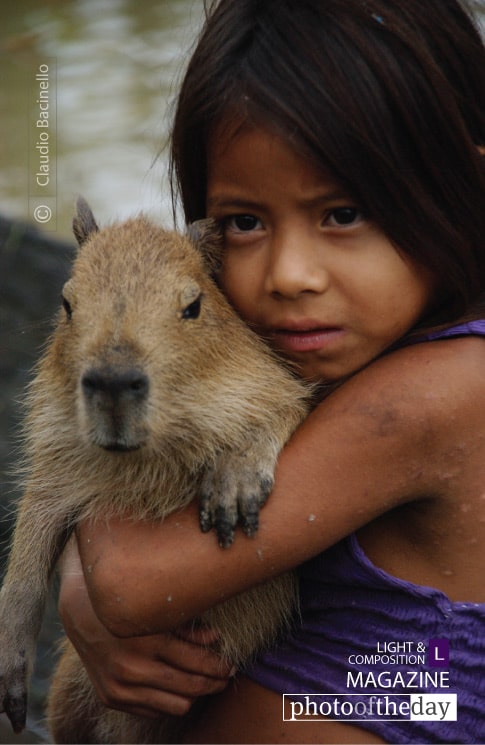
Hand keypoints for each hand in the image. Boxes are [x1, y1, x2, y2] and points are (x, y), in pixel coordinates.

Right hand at [57, 538, 232, 718]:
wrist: (80, 613)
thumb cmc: (127, 604)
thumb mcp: (158, 609)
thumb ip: (188, 628)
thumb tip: (217, 640)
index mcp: (147, 642)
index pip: (197, 663)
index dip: (219, 666)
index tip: (231, 665)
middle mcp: (132, 668)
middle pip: (189, 688)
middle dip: (213, 683)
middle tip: (226, 677)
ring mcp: (120, 687)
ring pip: (175, 706)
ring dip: (192, 696)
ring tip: (201, 682)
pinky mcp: (111, 698)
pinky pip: (152, 710)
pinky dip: (167, 700)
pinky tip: (174, 685)